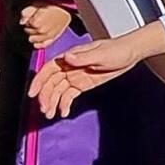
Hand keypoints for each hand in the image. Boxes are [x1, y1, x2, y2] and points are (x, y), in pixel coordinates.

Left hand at [20, 4, 72, 47]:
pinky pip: (44, 44)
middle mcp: (42, 31)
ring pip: (35, 40)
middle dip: (30, 28)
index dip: (28, 20)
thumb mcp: (37, 3)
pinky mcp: (54, 38)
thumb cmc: (53, 5)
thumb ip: (27, 11)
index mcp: (37, 22)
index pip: (26, 25)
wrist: (67, 9)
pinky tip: (36, 44)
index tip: (32, 16)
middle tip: (35, 21)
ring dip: (33, 36)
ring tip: (36, 29)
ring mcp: (48, 36)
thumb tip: (22, 21)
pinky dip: (40, 45)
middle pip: (30, 33)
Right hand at [28, 20, 164, 117]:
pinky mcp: (82, 84)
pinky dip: (64, 103)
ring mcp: (75, 76)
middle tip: (44, 109)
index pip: (49, 69)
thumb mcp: (102, 53)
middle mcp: (70, 67)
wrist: (131, 53)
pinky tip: (63, 112)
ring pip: (58, 90)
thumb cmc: (117, 49)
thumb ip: (84, 57)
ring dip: (52, 102)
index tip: (33, 93)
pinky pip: (69, 95)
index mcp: (71, 57)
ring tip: (50, 114)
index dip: (39, 81)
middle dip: (45, 96)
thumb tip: (67, 58)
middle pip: (51, 82)